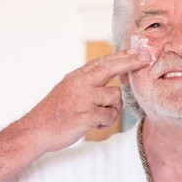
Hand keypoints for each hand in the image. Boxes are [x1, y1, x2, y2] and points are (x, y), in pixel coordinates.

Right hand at [20, 49, 150, 152]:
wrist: (35, 130)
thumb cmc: (54, 112)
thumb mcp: (68, 89)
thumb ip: (87, 83)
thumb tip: (109, 79)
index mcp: (77, 77)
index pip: (103, 61)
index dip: (122, 55)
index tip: (137, 51)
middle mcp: (80, 84)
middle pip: (111, 67)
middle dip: (131, 62)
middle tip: (146, 58)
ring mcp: (83, 99)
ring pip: (115, 97)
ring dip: (113, 109)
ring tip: (99, 117)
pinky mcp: (86, 115)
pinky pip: (109, 116)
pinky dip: (106, 122)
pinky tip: (95, 125)